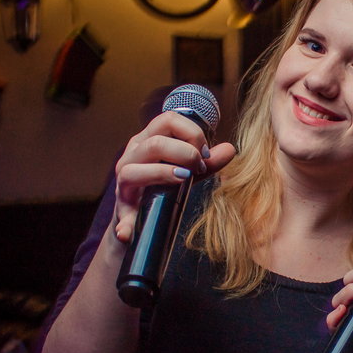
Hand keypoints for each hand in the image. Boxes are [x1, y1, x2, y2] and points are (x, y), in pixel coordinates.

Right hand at [112, 111, 235, 242]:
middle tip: (200, 169)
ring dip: (163, 174)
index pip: (168, 119)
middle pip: (155, 143)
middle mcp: (132, 155)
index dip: (192, 133)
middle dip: (185, 153)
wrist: (140, 218)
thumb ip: (209, 162)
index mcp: (148, 140)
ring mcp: (123, 181)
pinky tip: (130, 232)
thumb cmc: (165, 186)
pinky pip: (122, 216)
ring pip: (134, 170)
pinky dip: (127, 225)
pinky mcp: (122, 209)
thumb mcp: (189, 171)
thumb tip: (230, 149)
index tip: (205, 153)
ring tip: (184, 180)